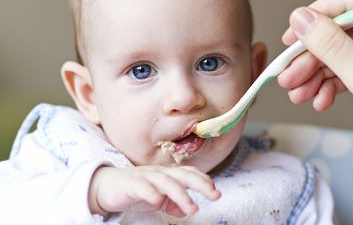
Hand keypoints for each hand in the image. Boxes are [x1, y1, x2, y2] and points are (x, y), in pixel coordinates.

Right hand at [88, 165, 220, 217]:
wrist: (106, 186)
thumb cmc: (135, 190)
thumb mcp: (158, 198)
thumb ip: (172, 203)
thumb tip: (187, 210)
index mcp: (168, 174)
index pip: (190, 173)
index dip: (204, 181)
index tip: (216, 193)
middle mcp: (159, 172)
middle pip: (183, 174)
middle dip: (201, 184)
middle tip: (214, 195)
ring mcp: (145, 176)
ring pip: (166, 181)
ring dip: (181, 194)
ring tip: (192, 208)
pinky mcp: (130, 183)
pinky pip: (142, 186)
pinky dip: (151, 192)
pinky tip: (158, 201)